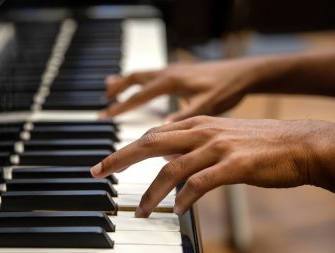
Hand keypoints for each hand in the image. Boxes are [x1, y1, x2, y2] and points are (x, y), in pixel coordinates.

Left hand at [91, 116, 334, 216]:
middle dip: (120, 158)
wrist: (299, 142)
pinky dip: (185, 198)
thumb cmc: (259, 142)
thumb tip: (166, 159)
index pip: (152, 135)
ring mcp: (217, 147)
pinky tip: (179, 210)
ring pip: (172, 169)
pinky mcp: (234, 165)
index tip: (107, 163)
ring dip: (152, 193)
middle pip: (150, 143)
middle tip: (98, 172)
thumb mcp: (219, 136)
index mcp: (196, 123)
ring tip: (142, 211)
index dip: (126, 149)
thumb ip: (191, 144)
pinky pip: (200, 183)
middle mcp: (202, 131)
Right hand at [100, 57, 267, 121]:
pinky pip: (152, 75)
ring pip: (141, 74)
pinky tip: (140, 86)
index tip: (103, 116)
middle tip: (102, 102)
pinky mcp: (179, 72)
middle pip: (134, 80)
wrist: (244, 72)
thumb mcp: (207, 106)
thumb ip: (183, 116)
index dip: (120, 108)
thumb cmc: (228, 89)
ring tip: (110, 88)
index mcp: (171, 81)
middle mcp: (168, 73)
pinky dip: (139, 80)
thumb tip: (160, 130)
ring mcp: (173, 70)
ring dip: (125, 82)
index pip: (138, 96)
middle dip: (116, 91)